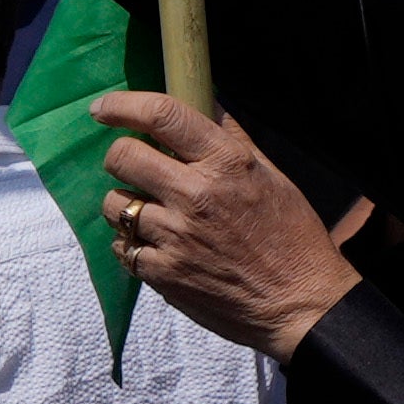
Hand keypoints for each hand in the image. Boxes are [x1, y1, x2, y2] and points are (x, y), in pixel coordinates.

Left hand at [96, 94, 366, 360]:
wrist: (299, 305)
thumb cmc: (292, 236)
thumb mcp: (272, 176)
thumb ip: (232, 137)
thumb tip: (204, 98)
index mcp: (226, 163)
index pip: (162, 115)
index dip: (123, 105)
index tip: (104, 108)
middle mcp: (195, 195)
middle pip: (122, 156)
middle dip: (121, 157)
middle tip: (135, 167)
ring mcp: (175, 237)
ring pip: (114, 204)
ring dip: (126, 204)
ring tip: (152, 213)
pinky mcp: (162, 274)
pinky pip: (121, 247)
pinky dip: (131, 244)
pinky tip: (156, 246)